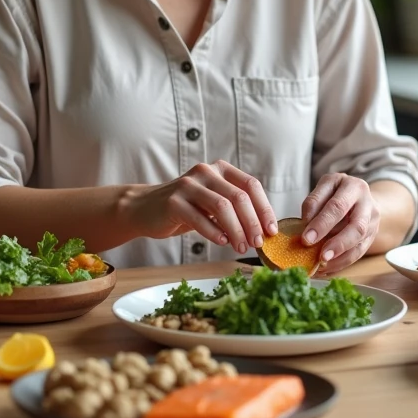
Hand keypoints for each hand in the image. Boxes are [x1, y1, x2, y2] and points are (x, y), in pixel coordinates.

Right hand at [127, 160, 276, 253]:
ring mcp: (188, 184)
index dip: (264, 209)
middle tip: (258, 243)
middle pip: (239, 197)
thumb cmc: (186, 209)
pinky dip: (214, 232)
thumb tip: (264, 231)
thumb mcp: (213, 203)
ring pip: (222, 206)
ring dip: (236, 230)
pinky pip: (199, 218)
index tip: (272, 231)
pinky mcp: (173, 201)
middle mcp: (206, 172)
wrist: (145, 209)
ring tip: (241, 247)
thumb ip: (235, 210)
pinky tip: (222, 242)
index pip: (251, 185)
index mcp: (221, 169)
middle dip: (252, 223)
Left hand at [300, 173, 379, 272]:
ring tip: (322, 266)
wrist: (360, 197)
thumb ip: (313, 205)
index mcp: (351, 186)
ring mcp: (372, 220)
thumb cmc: (335, 193)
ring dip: (340, 256)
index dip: (321, 223)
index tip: (306, 239)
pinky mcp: (372, 235)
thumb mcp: (323, 190)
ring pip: (360, 242)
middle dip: (337, 243)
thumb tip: (305, 226)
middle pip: (356, 226)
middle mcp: (366, 202)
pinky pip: (359, 252)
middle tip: (320, 257)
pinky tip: (327, 268)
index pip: (337, 206)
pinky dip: (342, 262)